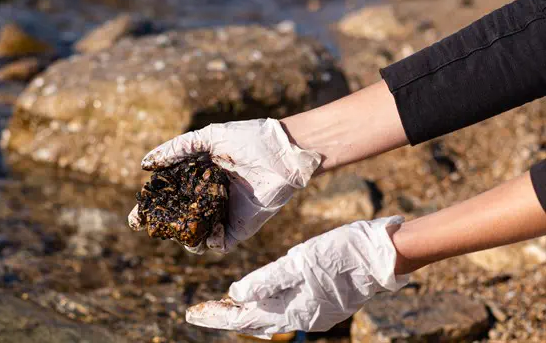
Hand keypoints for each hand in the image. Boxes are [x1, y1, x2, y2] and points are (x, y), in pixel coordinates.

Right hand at [128, 118, 320, 252]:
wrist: (281, 153)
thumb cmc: (247, 139)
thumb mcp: (207, 138)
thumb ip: (176, 149)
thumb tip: (144, 164)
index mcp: (195, 178)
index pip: (166, 197)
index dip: (149, 207)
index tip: (135, 216)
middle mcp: (204, 199)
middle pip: (175, 219)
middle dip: (159, 226)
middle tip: (146, 226)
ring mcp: (220, 215)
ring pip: (193, 236)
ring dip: (181, 236)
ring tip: (176, 229)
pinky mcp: (237, 229)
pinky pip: (217, 243)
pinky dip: (208, 241)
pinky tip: (208, 230)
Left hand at [186, 216, 408, 337]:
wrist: (384, 255)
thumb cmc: (342, 253)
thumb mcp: (300, 261)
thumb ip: (267, 281)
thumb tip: (235, 294)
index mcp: (295, 310)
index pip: (245, 317)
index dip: (216, 316)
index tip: (191, 314)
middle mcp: (303, 318)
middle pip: (254, 322)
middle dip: (226, 317)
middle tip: (199, 313)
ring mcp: (316, 314)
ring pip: (271, 320)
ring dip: (246, 314)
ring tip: (223, 308)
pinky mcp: (324, 306)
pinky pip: (286, 313)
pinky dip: (267, 308)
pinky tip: (260, 299)